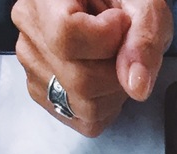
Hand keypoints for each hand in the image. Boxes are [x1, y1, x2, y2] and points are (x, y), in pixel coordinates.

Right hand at [13, 0, 172, 136]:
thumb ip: (143, 40)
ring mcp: (33, 63)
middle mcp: (30, 30)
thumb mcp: (146, 7)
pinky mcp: (43, 90)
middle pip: (79, 81)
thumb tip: (135, 86)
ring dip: (114, 92)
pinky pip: (83, 119)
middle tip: (122, 48)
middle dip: (117, 75)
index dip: (106, 39)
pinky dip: (106, 106)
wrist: (114, 10)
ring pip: (81, 105)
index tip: (120, 22)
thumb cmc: (127, 2)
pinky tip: (105, 78)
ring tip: (113, 61)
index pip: (66, 37)